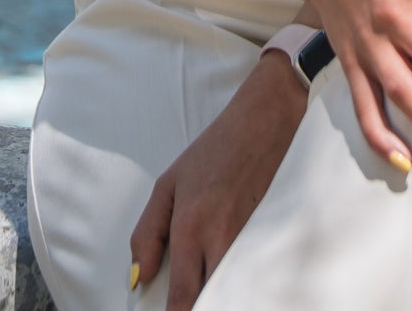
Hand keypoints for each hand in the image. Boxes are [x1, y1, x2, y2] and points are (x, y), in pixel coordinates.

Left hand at [129, 54, 305, 308]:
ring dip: (221, 294)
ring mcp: (250, 239)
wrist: (265, 119)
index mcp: (190, 225)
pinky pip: (253, 273)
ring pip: (233, 290)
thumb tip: (139, 279)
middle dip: (200, 306)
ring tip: (210, 288)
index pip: (182, 296)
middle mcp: (221, 238)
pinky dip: (243, 281)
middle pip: (211, 300)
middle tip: (190, 301)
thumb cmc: (215, 149)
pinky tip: (236, 276)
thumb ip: (147, 233)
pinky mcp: (272, 236)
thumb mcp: (169, 183)